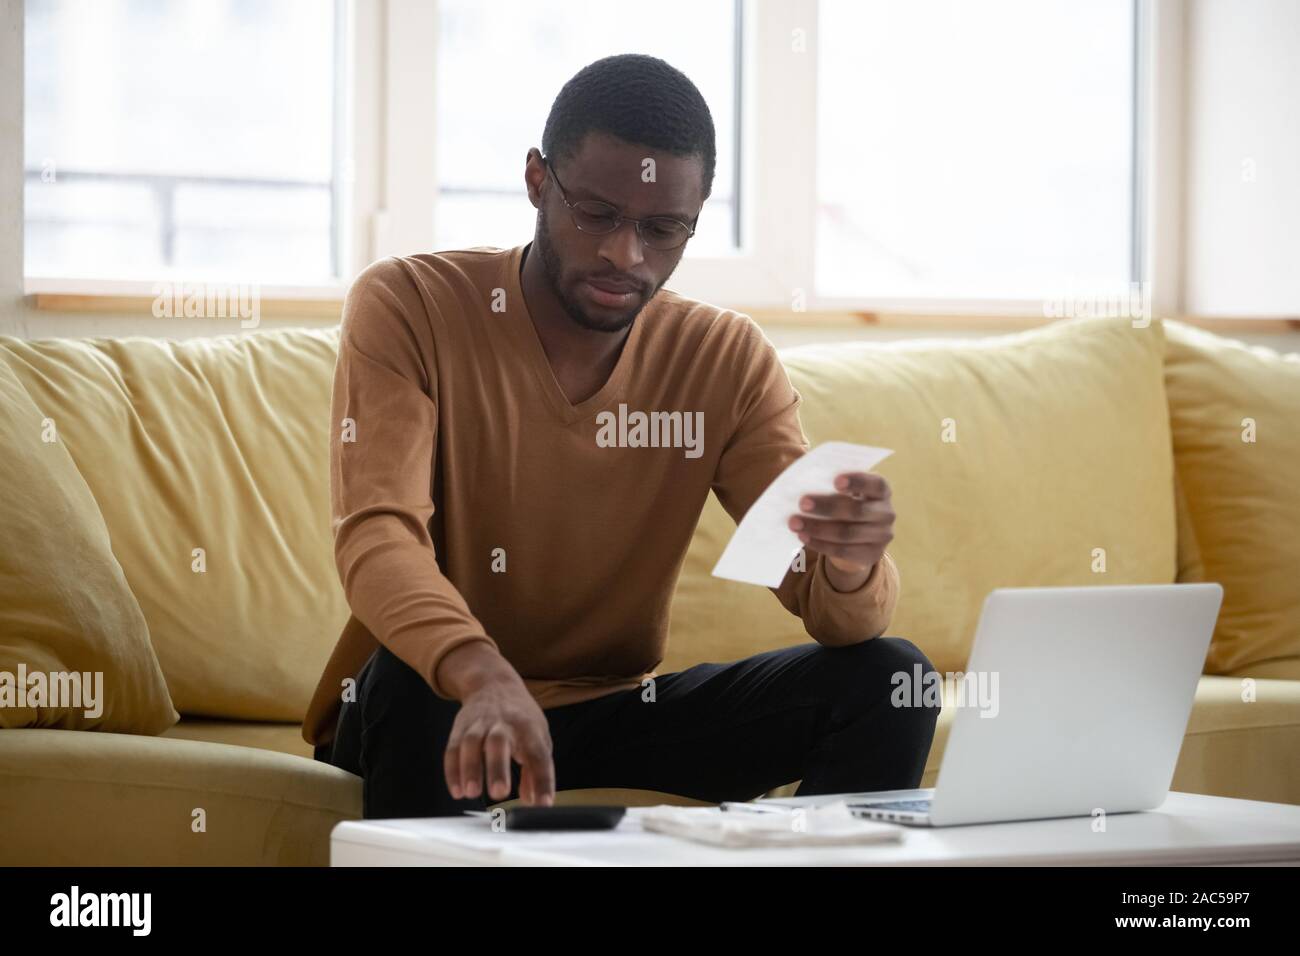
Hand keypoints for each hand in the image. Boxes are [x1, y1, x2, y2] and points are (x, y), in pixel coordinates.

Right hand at [442, 668, 555, 806]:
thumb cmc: (520, 718)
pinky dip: (452, 770)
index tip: (543, 803)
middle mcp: (503, 723)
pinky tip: (456, 791)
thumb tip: (534, 801)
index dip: (543, 780)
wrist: (493, 683)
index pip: (538, 754)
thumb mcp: (538, 737)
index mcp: (529, 727)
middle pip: (499, 743)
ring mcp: (479, 723)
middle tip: (499, 793)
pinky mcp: (460, 728)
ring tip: (471, 793)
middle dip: (498, 768)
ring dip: (470, 768)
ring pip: (471, 743)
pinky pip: (452, 749)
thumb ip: (536, 770)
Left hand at [788, 471, 894, 577]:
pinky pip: (843, 551)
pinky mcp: (873, 555)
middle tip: (802, 503)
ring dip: (818, 528)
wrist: (860, 535)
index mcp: (882, 490)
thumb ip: (833, 487)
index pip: (875, 484)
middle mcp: (887, 513)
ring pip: (847, 534)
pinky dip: (820, 544)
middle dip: (826, 506)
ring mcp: (882, 536)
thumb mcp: (846, 492)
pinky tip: (803, 537)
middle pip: (856, 511)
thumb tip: (803, 487)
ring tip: (795, 523)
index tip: (835, 481)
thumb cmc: (847, 502)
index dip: (857, 482)